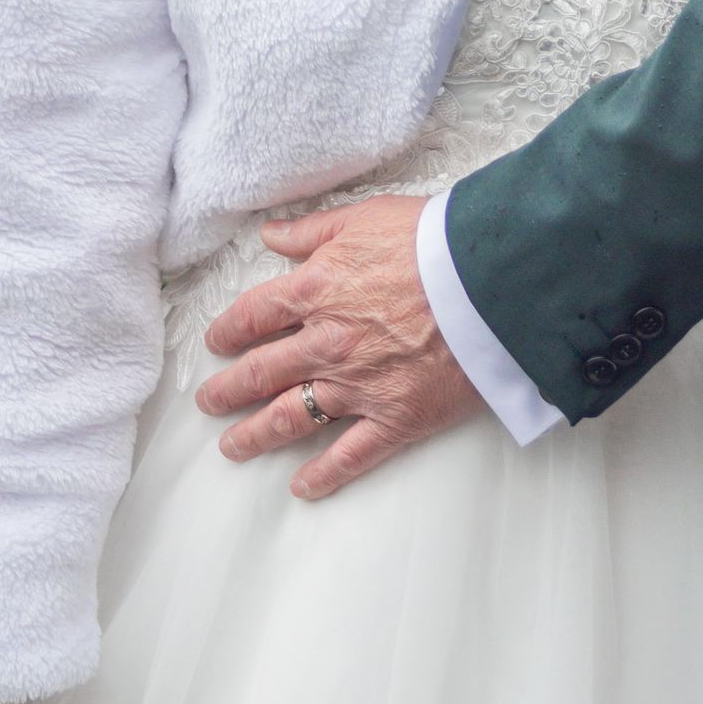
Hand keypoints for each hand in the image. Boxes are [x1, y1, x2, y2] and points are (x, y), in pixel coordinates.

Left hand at [196, 193, 479, 496]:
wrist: (493, 280)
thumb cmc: (436, 241)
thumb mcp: (366, 217)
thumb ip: (313, 231)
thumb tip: (271, 234)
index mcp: (316, 291)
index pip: (253, 316)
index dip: (228, 331)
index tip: (217, 343)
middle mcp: (326, 343)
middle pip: (261, 373)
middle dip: (228, 391)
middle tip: (209, 403)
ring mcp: (358, 386)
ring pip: (290, 417)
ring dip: (254, 436)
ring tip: (232, 447)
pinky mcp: (395, 417)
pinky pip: (349, 455)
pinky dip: (323, 475)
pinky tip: (302, 486)